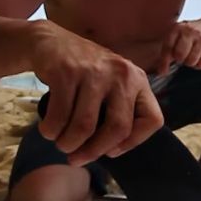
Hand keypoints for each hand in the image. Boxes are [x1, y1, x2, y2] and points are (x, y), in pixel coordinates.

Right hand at [30, 22, 163, 165]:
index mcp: (138, 80)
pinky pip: (60, 116)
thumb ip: (118, 110)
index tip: (112, 151)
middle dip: (94, 151)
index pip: (151, 120)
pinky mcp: (67, 72)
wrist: (50, 41)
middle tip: (77, 158)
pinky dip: (51, 130)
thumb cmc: (83, 73)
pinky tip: (48, 130)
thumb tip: (111, 151)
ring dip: (68, 143)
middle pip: (117, 129)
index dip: (133, 143)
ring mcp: (95, 72)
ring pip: (85, 126)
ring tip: (60, 143)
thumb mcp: (110, 85)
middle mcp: (122, 75)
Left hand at [157, 20, 200, 75]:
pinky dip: (199, 64)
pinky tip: (200, 56)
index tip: (163, 72)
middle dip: (180, 59)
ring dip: (190, 62)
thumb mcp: (176, 36)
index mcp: (177, 28)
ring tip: (191, 55)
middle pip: (180, 55)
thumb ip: (167, 51)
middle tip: (182, 56)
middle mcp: (189, 31)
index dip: (164, 62)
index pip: (168, 47)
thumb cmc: (189, 34)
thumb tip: (161, 71)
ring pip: (191, 62)